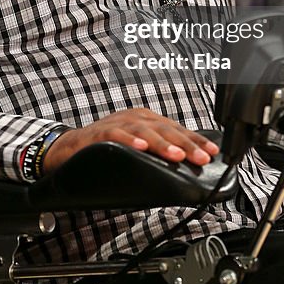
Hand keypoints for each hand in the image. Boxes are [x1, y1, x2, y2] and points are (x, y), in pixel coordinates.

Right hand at [41, 108, 218, 175]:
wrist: (69, 147)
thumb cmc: (108, 149)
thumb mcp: (137, 148)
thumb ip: (158, 153)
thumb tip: (186, 166)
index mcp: (147, 120)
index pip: (176, 129)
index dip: (195, 140)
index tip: (214, 152)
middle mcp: (135, 118)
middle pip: (165, 129)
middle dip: (186, 143)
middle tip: (203, 157)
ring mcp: (117, 124)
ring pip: (144, 130)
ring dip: (162, 143)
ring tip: (177, 155)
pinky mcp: (99, 134)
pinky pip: (116, 135)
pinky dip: (129, 140)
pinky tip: (141, 148)